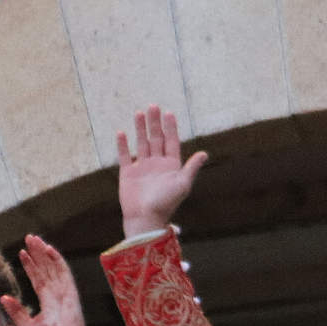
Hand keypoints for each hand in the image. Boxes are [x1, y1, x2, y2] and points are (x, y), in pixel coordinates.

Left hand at [6, 236, 98, 325]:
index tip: (22, 253)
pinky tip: (50, 250)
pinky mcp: (71, 293)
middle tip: (29, 238)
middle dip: (38, 253)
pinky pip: (64, 273)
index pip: (38, 278)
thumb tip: (3, 297)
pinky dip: (58, 261)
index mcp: (47, 301)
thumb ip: (16, 312)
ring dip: (45, 253)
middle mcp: (56, 294)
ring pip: (54, 267)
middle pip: (46, 268)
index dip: (30, 265)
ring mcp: (64, 292)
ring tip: (36, 240)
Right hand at [117, 105, 206, 236]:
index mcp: (171, 166)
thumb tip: (204, 153)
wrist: (146, 218)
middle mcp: (157, 164)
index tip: (169, 113)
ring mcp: (142, 168)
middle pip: (156, 139)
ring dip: (140, 128)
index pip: (171, 142)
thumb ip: (191, 168)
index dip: (171, 127)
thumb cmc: (166, 203)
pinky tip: (121, 132)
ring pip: (142, 143)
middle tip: (153, 106)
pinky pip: (125, 156)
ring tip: (139, 113)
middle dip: (155, 123)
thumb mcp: (182, 184)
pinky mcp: (128, 173)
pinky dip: (123, 145)